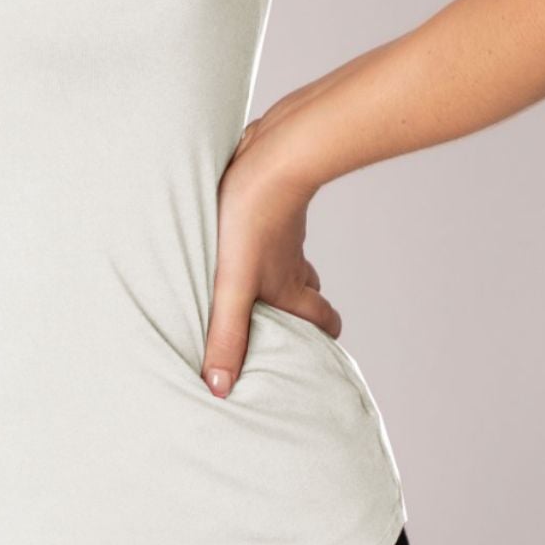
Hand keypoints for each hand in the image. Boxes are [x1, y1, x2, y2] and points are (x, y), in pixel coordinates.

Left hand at [200, 113, 341, 397]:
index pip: (324, 320)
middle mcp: (292, 261)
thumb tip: (220, 389)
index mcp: (290, 287)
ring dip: (277, 267)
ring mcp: (284, 229)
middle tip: (276, 317)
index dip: (322, 335)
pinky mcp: (269, 199)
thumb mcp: (232, 285)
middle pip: (309, 288)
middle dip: (299, 304)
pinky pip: (271, 223)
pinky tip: (232, 228)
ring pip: (290, 255)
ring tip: (247, 278)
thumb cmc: (250, 220)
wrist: (270, 154)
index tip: (313, 352)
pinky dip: (261, 233)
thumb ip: (227, 334)